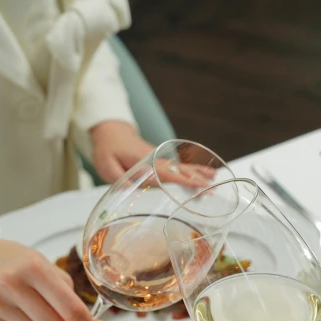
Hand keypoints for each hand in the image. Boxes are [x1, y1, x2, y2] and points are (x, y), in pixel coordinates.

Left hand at [90, 121, 213, 186]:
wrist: (111, 131)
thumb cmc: (108, 149)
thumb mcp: (106, 165)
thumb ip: (119, 177)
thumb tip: (131, 187)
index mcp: (145, 163)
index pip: (167, 173)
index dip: (183, 180)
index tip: (199, 185)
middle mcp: (156, 160)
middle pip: (180, 170)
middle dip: (196, 179)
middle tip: (212, 189)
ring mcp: (160, 160)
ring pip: (182, 168)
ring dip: (198, 174)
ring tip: (214, 180)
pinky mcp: (161, 162)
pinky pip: (179, 168)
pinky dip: (193, 172)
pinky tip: (204, 176)